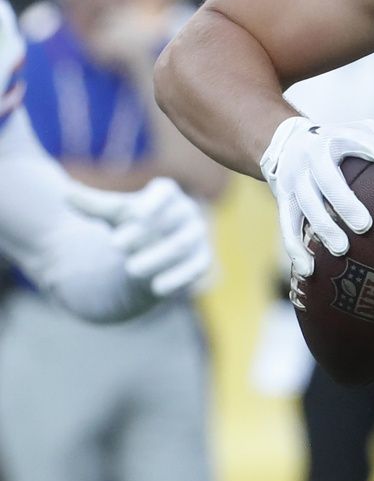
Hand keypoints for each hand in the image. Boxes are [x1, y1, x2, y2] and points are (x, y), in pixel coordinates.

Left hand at [67, 178, 213, 297]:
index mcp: (167, 195)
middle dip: (144, 235)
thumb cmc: (133, 226)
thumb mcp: (114, 215)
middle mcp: (186, 212)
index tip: (135, 214)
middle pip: (171, 220)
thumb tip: (65, 195)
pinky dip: (178, 278)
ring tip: (130, 270)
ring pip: (182, 245)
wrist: (154, 251)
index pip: (165, 191)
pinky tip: (156, 289)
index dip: (153, 201)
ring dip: (157, 257)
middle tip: (114, 248)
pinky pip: (196, 268)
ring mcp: (196, 236)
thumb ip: (93, 206)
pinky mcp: (201, 260)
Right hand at [259, 117, 373, 277]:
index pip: (354, 139)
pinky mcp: (283, 201)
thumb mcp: (354, 130)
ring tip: (342, 250)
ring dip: (322, 228)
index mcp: (333, 139)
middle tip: (365, 226)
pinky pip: (287, 226)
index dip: (373, 147)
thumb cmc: (335, 142)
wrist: (285, 144)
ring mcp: (294, 180)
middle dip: (344, 202)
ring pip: (306, 205)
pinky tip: (309, 270)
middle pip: (327, 179)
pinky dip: (296, 248)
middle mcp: (310, 158)